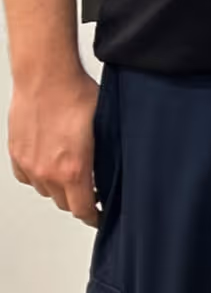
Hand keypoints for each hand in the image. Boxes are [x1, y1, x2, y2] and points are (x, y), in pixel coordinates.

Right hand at [9, 68, 100, 224]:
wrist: (46, 76)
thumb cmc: (76, 94)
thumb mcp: (104, 127)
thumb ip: (105, 155)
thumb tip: (113, 168)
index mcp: (74, 170)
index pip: (83, 210)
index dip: (94, 216)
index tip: (99, 216)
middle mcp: (48, 172)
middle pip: (64, 203)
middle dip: (78, 200)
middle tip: (89, 191)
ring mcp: (30, 164)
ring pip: (45, 191)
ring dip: (58, 188)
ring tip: (69, 173)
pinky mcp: (17, 153)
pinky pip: (27, 177)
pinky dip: (37, 175)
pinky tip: (47, 164)